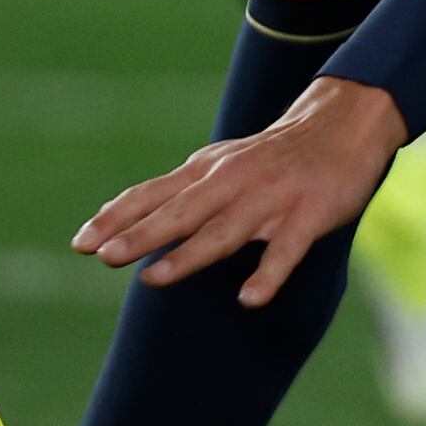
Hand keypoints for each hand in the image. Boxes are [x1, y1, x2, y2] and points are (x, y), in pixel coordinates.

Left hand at [74, 76, 409, 307]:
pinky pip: (286, 250)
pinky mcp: (308, 214)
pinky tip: (249, 299)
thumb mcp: (219, 165)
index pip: (152, 194)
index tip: (81, 243)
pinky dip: (268, 274)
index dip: (117, 218)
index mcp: (207, 171)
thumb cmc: (273, 156)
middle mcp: (233, 181)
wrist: (344, 126)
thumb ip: (175, 193)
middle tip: (105, 256)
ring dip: (189, 255)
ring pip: (225, 230)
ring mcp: (271, 198)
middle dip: (142, 234)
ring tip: (154, 278)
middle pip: (181, 212)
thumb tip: (114, 219)